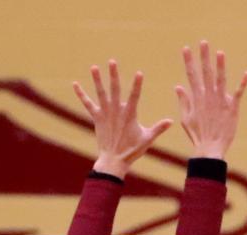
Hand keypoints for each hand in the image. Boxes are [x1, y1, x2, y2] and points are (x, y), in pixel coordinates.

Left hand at [73, 60, 172, 178]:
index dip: (137, 84)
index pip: (135, 96)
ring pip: (100, 93)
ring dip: (97, 80)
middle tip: (112, 61)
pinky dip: (81, 94)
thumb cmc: (131, 151)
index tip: (139, 73)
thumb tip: (171, 121)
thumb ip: (158, 128)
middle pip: (115, 89)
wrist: (114, 161)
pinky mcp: (96, 118)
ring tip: (94, 67)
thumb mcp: (147, 139)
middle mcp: (116, 111)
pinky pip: (87, 104)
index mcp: (129, 115)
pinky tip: (75, 84)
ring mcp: (105, 113)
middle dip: (114, 75)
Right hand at [175, 41, 246, 158]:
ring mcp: (220, 102)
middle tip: (203, 42)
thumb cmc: (197, 135)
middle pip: (205, 73)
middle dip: (204, 57)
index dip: (189, 61)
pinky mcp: (232, 108)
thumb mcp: (186, 118)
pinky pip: (237, 94)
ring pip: (220, 80)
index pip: (192, 75)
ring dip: (220, 66)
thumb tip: (178, 86)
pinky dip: (242, 84)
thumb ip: (183, 101)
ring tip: (220, 53)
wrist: (210, 148)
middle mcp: (208, 97)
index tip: (186, 48)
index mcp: (197, 98)